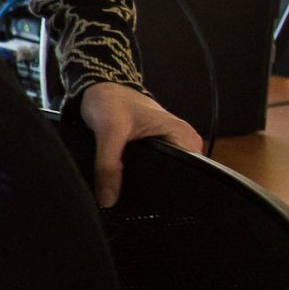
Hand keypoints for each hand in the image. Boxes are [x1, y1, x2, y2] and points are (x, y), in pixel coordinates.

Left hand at [79, 80, 202, 208]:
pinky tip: (129, 187)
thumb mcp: (108, 131)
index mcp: (183, 135)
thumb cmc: (111, 101)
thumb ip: (108, 166)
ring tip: (131, 195)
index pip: (188, 172)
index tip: (151, 202)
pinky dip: (143, 176)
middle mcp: (183, 141)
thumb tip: (109, 200)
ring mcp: (172, 145)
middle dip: (157, 190)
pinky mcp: (159, 148)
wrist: (100, 87)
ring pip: (165, 174)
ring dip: (148, 183)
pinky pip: (156, 168)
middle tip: (136, 202)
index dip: (170, 190)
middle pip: (177, 176)